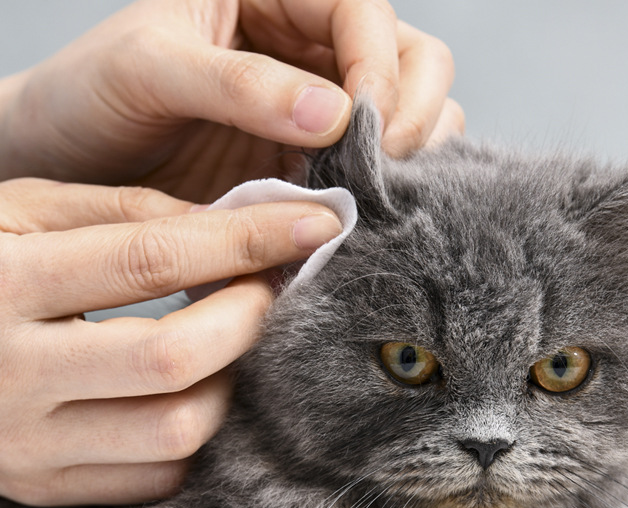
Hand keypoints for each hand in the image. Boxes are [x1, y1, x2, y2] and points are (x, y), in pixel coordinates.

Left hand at [0, 0, 463, 201]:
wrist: (69, 167)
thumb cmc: (91, 96)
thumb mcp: (149, 69)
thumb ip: (239, 84)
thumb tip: (334, 114)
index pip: (365, 13)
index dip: (380, 69)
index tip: (364, 132)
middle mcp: (310, 49)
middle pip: (414, 64)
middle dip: (409, 117)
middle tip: (375, 172)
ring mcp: (320, 113)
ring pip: (413, 122)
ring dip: (407, 163)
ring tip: (365, 201)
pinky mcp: (315, 168)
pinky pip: (378, 179)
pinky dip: (381, 201)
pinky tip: (353, 221)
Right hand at [0, 178, 341, 505]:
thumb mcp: (22, 212)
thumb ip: (125, 214)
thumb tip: (237, 226)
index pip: (150, 259)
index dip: (246, 241)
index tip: (315, 224)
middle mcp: (7, 372)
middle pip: (174, 358)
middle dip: (248, 318)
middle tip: (272, 288)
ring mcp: (25, 445)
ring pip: (177, 430)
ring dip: (229, 382)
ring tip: (229, 341)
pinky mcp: (46, 487)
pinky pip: (159, 475)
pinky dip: (197, 433)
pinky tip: (192, 391)